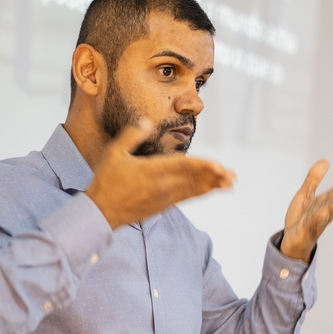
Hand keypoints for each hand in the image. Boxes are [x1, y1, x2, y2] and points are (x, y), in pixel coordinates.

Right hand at [86, 120, 235, 228]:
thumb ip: (132, 135)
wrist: (100, 212)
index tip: (218, 165)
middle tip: (232, 175)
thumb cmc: (106, 181)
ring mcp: (163, 198)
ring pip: (192, 190)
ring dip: (212, 186)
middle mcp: (161, 186)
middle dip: (214, 177)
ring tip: (229, 183)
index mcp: (151, 170)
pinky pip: (186, 197)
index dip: (203, 166)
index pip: (183, 167)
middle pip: (193, 179)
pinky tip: (210, 189)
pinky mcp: (162, 206)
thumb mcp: (114, 153)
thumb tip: (148, 121)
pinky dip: (200, 192)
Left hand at [280, 160, 332, 262]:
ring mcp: (314, 222)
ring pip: (325, 212)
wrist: (291, 242)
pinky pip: (311, 224)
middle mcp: (321, 211)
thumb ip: (313, 180)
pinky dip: (317, 218)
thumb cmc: (300, 218)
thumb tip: (325, 161)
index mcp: (323, 201)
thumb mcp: (304, 195)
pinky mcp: (304, 232)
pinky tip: (323, 212)